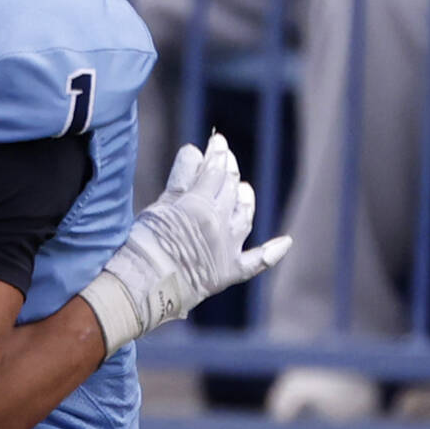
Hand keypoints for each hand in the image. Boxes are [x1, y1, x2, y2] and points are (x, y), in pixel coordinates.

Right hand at [80, 133, 291, 355]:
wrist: (144, 288)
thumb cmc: (143, 244)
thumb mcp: (159, 205)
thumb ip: (181, 178)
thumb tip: (196, 150)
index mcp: (201, 205)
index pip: (214, 171)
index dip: (217, 153)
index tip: (217, 140)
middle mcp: (220, 225)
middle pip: (231, 189)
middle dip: (229, 169)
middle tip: (225, 156)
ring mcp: (227, 249)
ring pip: (245, 217)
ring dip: (246, 199)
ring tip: (244, 187)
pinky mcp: (228, 272)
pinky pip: (257, 262)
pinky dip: (272, 252)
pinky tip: (286, 242)